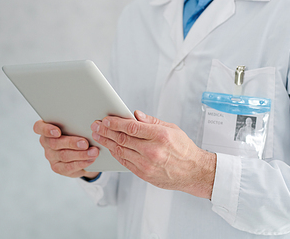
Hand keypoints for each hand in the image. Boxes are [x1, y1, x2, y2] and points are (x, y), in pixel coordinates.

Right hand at [33, 120, 99, 178]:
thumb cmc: (76, 132)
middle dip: (71, 143)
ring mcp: (50, 156)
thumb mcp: (74, 125)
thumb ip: (75, 123)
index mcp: (45, 128)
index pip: (39, 128)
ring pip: (64, 155)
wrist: (79, 150)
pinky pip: (69, 167)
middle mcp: (46, 142)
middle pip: (54, 143)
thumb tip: (90, 123)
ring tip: (93, 152)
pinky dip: (81, 163)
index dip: (46, 130)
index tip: (57, 131)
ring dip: (81, 154)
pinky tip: (90, 159)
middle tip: (85, 143)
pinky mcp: (57, 167)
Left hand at [91, 111, 215, 198]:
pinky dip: (116, 154)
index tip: (106, 119)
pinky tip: (110, 148)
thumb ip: (151, 121)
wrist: (194, 172)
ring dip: (107, 143)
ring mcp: (147, 164)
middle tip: (96, 126)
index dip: (115, 123)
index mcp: (160, 136)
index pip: (131, 127)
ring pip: (120, 151)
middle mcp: (152, 150)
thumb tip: (135, 115)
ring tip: (98, 136)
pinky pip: (125, 162)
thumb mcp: (171, 128)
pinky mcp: (144, 174)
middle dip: (106, 131)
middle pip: (122, 139)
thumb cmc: (184, 149)